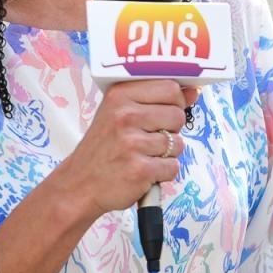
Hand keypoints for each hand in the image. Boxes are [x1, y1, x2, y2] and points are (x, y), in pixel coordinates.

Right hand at [57, 79, 195, 218]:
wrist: (79, 184)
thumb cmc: (104, 147)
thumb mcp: (119, 113)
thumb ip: (156, 100)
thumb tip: (193, 91)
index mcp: (120, 95)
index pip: (170, 87)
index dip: (175, 102)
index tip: (166, 110)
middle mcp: (125, 116)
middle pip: (178, 115)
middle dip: (172, 129)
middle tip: (149, 138)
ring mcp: (132, 144)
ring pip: (178, 143)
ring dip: (167, 153)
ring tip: (143, 156)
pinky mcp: (140, 170)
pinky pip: (173, 167)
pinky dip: (163, 173)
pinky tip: (144, 171)